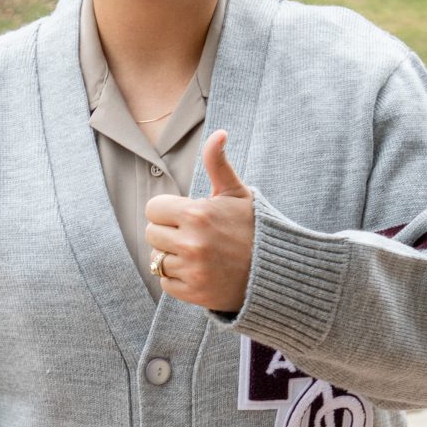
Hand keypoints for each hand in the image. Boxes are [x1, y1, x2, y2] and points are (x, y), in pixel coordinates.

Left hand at [145, 130, 254, 312]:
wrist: (275, 271)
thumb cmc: (253, 228)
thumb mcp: (237, 193)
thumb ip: (218, 164)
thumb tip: (219, 133)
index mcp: (197, 214)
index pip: (153, 209)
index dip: (168, 211)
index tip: (186, 216)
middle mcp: (191, 243)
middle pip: (151, 234)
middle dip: (168, 232)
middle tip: (193, 235)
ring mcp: (192, 270)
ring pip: (157, 259)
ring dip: (172, 256)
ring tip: (198, 254)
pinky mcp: (193, 293)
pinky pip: (165, 282)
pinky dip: (177, 278)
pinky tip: (199, 271)